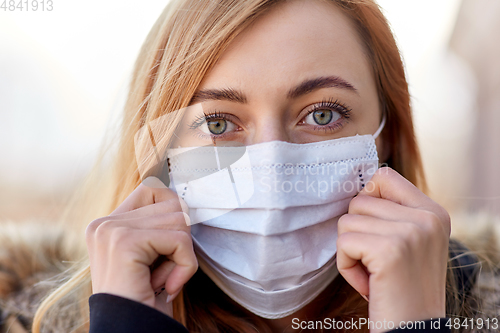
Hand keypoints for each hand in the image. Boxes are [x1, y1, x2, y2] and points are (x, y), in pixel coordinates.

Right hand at [85, 177, 197, 315]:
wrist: (130, 332)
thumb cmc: (146, 298)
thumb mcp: (151, 256)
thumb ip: (159, 226)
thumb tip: (185, 201)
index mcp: (106, 224)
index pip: (153, 188)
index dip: (174, 210)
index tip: (172, 243)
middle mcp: (104, 223)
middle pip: (172, 204)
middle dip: (180, 240)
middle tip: (165, 270)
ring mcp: (111, 230)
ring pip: (179, 221)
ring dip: (182, 256)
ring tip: (163, 279)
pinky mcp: (125, 242)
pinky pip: (180, 241)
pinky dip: (186, 266)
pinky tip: (168, 286)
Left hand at [337, 167, 449, 331]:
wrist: (415, 330)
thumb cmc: (403, 288)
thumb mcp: (411, 243)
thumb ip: (392, 213)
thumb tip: (355, 188)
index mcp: (433, 212)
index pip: (383, 176)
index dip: (366, 198)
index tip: (371, 227)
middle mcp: (427, 217)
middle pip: (359, 201)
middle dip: (356, 233)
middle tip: (376, 262)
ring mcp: (411, 232)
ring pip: (347, 222)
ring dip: (350, 252)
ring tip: (373, 273)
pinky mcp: (390, 250)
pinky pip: (343, 243)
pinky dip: (347, 266)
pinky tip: (368, 284)